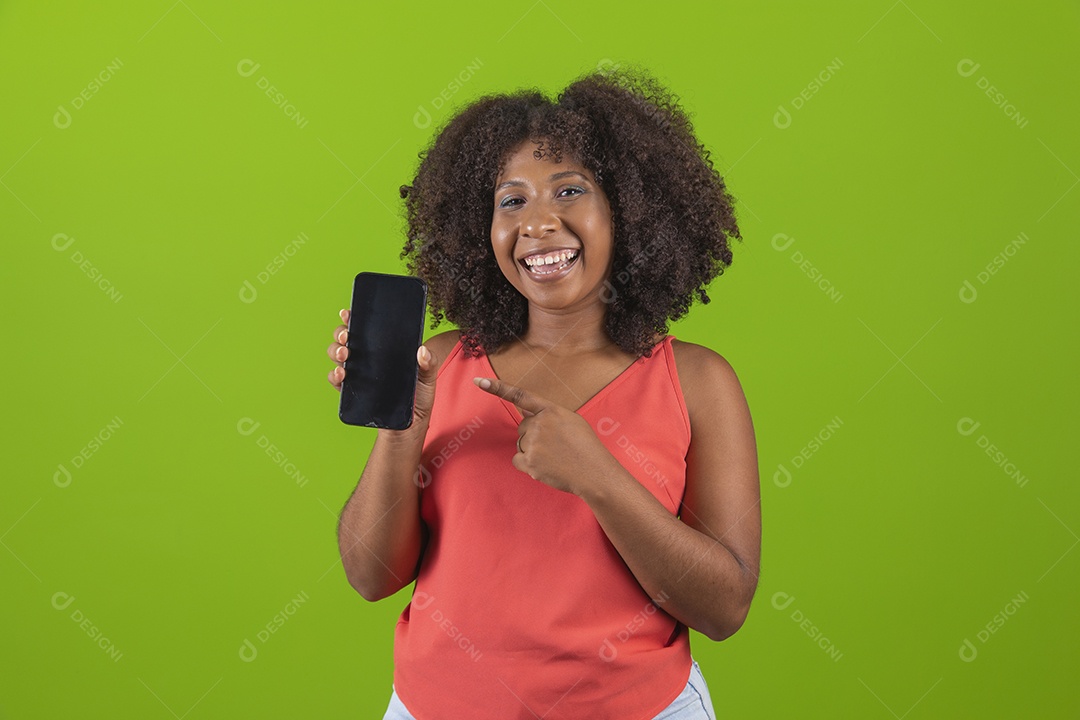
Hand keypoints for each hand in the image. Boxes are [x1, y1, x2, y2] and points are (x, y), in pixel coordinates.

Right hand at [327, 309, 443, 431]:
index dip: (355, 317)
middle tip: (347, 336)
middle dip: (342, 332)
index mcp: (384, 349)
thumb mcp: (428, 379)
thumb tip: (422, 351)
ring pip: (339, 355)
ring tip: (344, 354)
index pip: (366, 327)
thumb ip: (428, 364)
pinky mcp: (353, 392)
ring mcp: (358, 374)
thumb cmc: (418, 399)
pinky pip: (337, 380)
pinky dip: (334, 375)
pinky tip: (341, 374)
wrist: (409, 428)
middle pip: (347, 338)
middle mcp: (368, 358)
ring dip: (335, 351)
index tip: (349, 312)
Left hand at [472, 376, 616, 495]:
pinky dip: (527, 465)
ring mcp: (533, 442)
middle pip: (523, 427)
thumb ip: (548, 414)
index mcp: (551, 410)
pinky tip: (545, 467)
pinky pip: (517, 459)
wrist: (594, 472)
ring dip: (532, 451)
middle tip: (555, 446)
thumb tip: (524, 412)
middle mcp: (540, 423)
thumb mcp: (571, 420)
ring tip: (555, 458)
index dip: (497, 388)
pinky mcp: (529, 461)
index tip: (478, 381)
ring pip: (521, 444)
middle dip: (534, 436)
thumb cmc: (585, 447)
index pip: (520, 395)